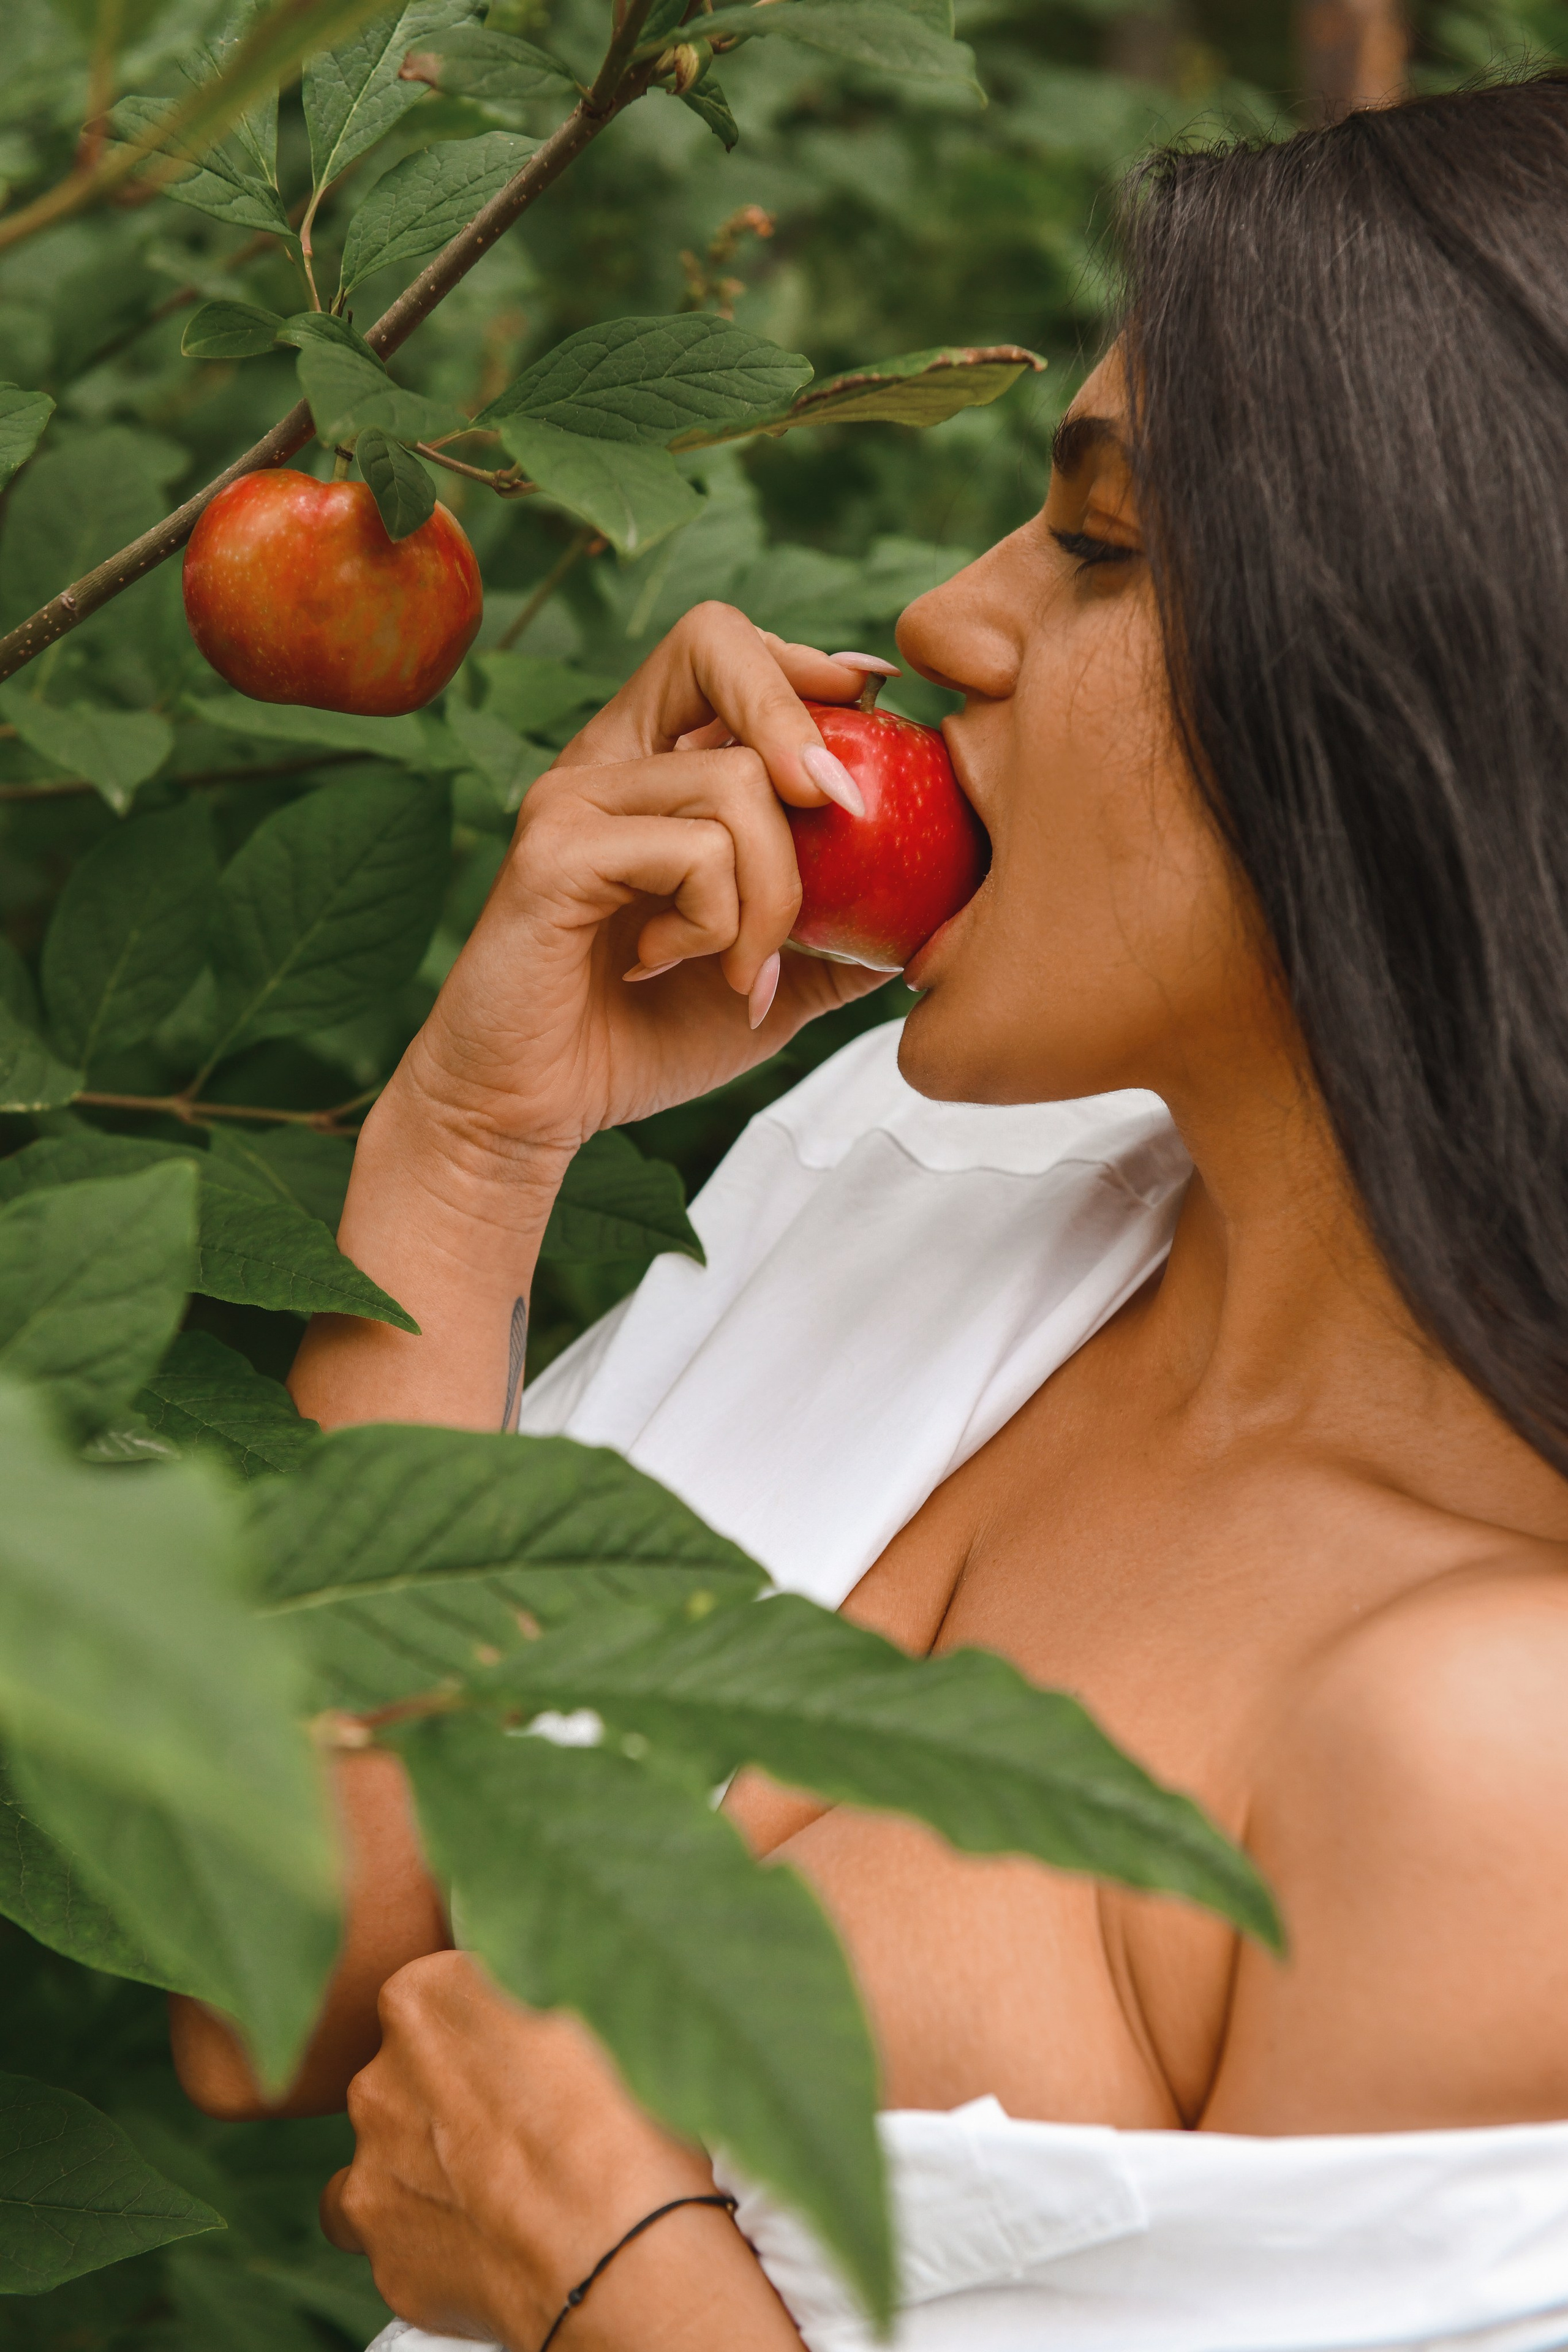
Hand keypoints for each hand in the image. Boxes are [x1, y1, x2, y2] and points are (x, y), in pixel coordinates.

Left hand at [320, 1951, 798, 2350]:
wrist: (620, 2256)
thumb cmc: (628, 2123)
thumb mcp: (604, 2003)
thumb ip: (552, 1970)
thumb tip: (558, 1953)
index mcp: (428, 1993)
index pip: (452, 1988)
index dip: (500, 2020)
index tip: (537, 2050)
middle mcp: (380, 2072)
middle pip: (414, 2065)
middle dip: (460, 2087)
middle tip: (531, 2120)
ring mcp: (371, 2164)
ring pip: (386, 2143)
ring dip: (429, 2153)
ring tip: (505, 2182)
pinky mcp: (380, 2247)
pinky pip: (376, 2222)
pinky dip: (413, 2224)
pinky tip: (472, 2231)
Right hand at [383, 607, 891, 1170]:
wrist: (528, 1112)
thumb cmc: (640, 1036)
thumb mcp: (770, 975)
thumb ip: (839, 930)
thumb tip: (935, 906)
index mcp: (652, 765)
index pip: (730, 649)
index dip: (809, 664)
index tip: (872, 701)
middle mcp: (608, 758)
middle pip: (716, 641)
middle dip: (801, 716)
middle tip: (848, 816)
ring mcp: (575, 796)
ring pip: (735, 780)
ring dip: (774, 894)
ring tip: (743, 970)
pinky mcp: (555, 852)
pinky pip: (691, 852)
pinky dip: (713, 924)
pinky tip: (668, 967)